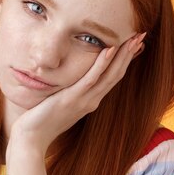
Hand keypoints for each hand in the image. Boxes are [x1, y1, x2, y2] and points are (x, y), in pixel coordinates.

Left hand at [8, 31, 146, 156]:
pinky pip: (91, 79)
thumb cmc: (41, 121)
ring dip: (123, 56)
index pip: (113, 77)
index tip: (134, 44)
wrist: (31, 139)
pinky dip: (102, 64)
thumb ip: (70, 92)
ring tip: (134, 39)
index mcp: (91, 100)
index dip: (125, 60)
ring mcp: (84, 100)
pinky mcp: (73, 98)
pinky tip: (109, 49)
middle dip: (129, 54)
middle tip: (141, 35)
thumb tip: (70, 80)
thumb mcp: (60, 103)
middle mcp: (92, 100)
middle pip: (117, 74)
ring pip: (110, 75)